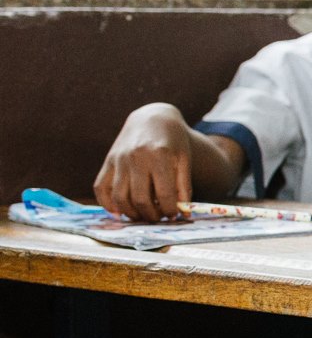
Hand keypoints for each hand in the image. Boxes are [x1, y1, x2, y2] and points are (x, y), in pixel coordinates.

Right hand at [94, 104, 192, 221]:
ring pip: (119, 197)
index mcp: (160, 156)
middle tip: (158, 219)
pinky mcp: (107, 161)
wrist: (152, 119)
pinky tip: (118, 212)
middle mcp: (136, 158)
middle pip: (139, 199)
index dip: (170, 210)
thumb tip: (184, 213)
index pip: (164, 194)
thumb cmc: (173, 141)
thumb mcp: (184, 160)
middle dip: (150, 216)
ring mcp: (119, 160)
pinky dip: (106, 204)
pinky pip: (100, 188)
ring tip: (142, 216)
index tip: (173, 216)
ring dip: (130, 213)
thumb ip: (184, 186)